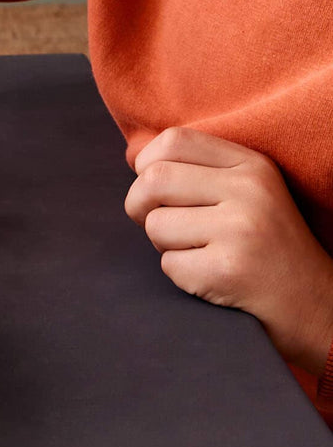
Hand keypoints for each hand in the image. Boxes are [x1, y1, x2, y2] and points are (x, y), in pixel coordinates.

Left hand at [126, 127, 332, 372]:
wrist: (316, 306)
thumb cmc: (266, 247)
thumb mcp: (246, 192)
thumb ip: (196, 169)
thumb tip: (132, 156)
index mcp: (252, 165)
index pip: (174, 140)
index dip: (148, 163)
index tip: (155, 187)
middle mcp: (248, 191)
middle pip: (153, 180)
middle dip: (140, 207)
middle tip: (160, 225)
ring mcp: (240, 231)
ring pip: (155, 225)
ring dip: (164, 245)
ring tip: (199, 252)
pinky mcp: (228, 270)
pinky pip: (169, 264)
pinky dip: (180, 274)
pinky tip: (212, 277)